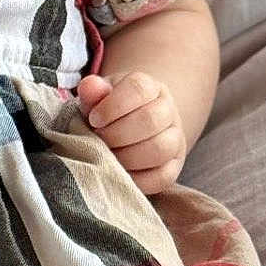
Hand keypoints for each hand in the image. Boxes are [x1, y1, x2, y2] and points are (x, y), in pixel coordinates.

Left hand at [75, 71, 187, 195]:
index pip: (139, 89)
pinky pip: (163, 176)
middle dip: (117, 134)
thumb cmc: (107, 113)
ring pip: (160, 148)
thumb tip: (90, 86)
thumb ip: (92, 93)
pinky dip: (137, 179)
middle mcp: (168, 111)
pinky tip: (118, 173)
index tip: (93, 119)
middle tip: (98, 140)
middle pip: (151, 120)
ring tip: (107, 156)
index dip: (113, 105)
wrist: (127, 131)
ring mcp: (175, 140)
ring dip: (127, 156)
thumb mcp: (97, 99)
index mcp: (150, 88)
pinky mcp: (174, 167)